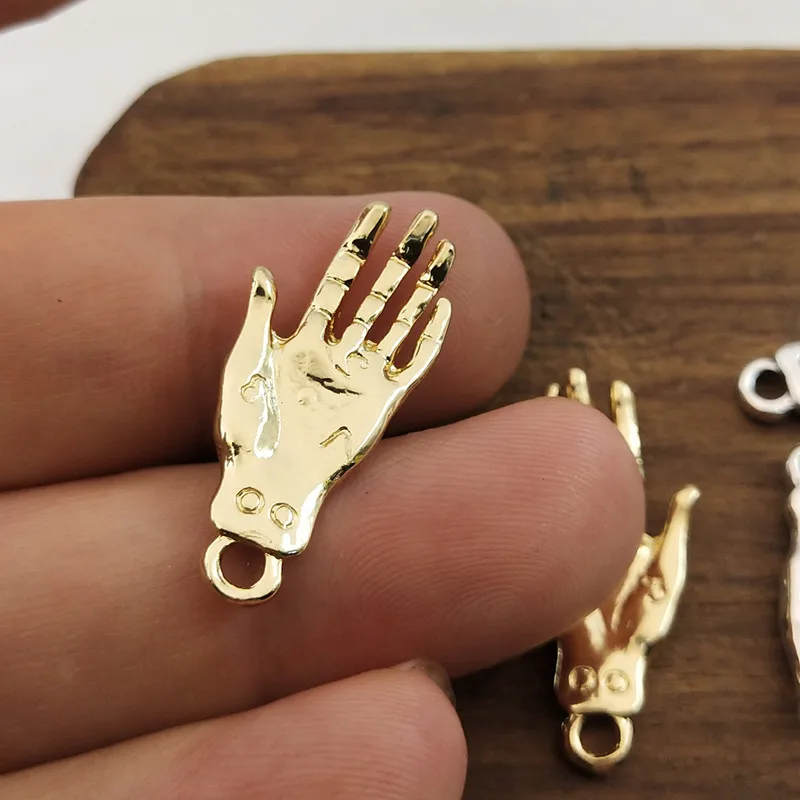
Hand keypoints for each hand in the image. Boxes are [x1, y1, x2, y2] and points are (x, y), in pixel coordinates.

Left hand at [207, 203, 453, 600]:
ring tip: (445, 254)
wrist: (266, 485)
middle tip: (427, 220)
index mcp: (305, 337)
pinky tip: (444, 313)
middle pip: (379, 291)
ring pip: (402, 321)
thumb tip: (262, 271)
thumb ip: (258, 318)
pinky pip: (414, 367)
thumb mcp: (244, 367)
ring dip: (424, 288)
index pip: (340, 278)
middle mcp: (340, 352)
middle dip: (403, 255)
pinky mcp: (383, 405)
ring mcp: (363, 377)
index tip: (378, 212)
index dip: (360, 244)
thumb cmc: (246, 430)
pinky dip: (430, 341)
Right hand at [550, 370, 698, 719]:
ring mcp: (567, 521)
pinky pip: (531, 495)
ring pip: (559, 463)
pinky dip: (524, 466)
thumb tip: (689, 490)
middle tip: (572, 375)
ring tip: (550, 395)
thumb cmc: (637, 622)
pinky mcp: (543, 538)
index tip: (614, 386)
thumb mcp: (666, 575)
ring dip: (556, 428)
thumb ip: (674, 532)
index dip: (620, 418)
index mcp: (628, 512)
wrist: (599, 657)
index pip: (625, 453)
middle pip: (589, 448)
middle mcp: (596, 509)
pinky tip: (515, 446)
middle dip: (582, 409)